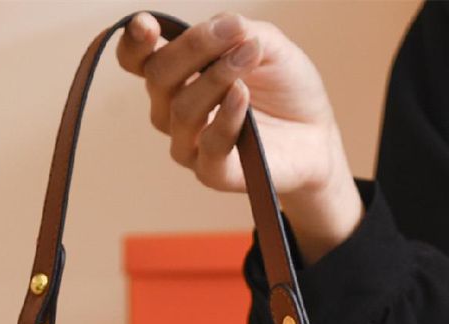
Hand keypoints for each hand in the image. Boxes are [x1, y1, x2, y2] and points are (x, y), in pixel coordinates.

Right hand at [117, 11, 363, 264]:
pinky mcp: (213, 173)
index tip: (148, 26)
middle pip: (157, 77)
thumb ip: (238, 31)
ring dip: (216, 78)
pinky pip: (209, 145)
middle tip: (235, 33)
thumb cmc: (285, 89)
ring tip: (250, 58)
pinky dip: (226, 117)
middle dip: (194, 48)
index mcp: (178, 74)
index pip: (137, 60)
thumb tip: (222, 26)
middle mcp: (174, 110)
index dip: (133, 43)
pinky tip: (243, 96)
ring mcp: (190, 144)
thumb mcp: (266, 43)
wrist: (316, 136)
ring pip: (181, 110)